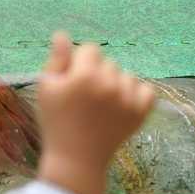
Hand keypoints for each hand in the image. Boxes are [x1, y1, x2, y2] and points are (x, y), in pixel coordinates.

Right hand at [35, 33, 156, 193]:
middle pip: (108, 63)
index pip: (90, 49)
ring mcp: (128, 100)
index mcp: (84, 76)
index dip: (79, 64)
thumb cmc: (57, 122)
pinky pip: (146, 90)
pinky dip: (136, 95)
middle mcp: (109, 85)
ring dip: (116, 85)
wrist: (77, 159)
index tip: (73, 83)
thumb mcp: (48, 89)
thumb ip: (57, 59)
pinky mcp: (141, 113)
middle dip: (97, 74)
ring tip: (102, 106)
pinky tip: (121, 106)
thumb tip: (62, 34)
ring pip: (126, 76)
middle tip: (86, 99)